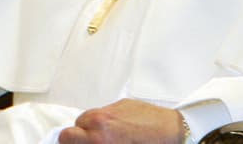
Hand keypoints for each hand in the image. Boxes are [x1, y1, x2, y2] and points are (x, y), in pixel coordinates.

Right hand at [58, 100, 188, 143]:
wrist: (175, 133)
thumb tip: (87, 142)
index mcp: (99, 136)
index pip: (66, 136)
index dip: (66, 142)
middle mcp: (101, 119)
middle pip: (76, 124)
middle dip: (81, 135)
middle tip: (93, 143)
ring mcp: (111, 109)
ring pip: (90, 116)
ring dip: (93, 126)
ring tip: (109, 137)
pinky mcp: (122, 103)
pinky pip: (105, 111)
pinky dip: (107, 119)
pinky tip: (121, 129)